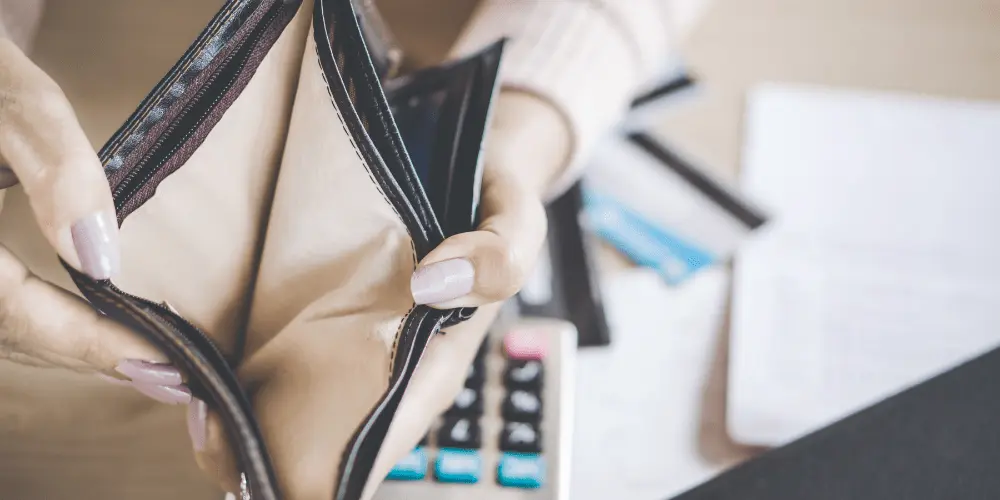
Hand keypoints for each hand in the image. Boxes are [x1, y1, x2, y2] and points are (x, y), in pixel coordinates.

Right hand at [0, 38, 185, 400]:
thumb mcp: (9, 97)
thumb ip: (56, 170)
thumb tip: (100, 259)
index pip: (13, 313)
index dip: (89, 344)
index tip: (162, 362)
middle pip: (3, 334)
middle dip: (88, 358)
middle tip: (172, 379)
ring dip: (65, 352)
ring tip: (141, 365)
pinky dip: (38, 327)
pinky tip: (84, 330)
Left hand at [190, 90, 570, 496]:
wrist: (471, 153)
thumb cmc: (493, 199)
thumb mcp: (517, 221)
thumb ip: (497, 256)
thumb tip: (431, 285)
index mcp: (433, 364)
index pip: (378, 440)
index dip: (319, 459)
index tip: (258, 441)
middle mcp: (385, 361)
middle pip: (321, 432)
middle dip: (258, 437)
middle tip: (202, 409)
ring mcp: (349, 335)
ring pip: (288, 396)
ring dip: (232, 403)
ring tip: (182, 382)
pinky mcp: (320, 305)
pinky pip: (271, 344)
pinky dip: (228, 355)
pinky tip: (190, 353)